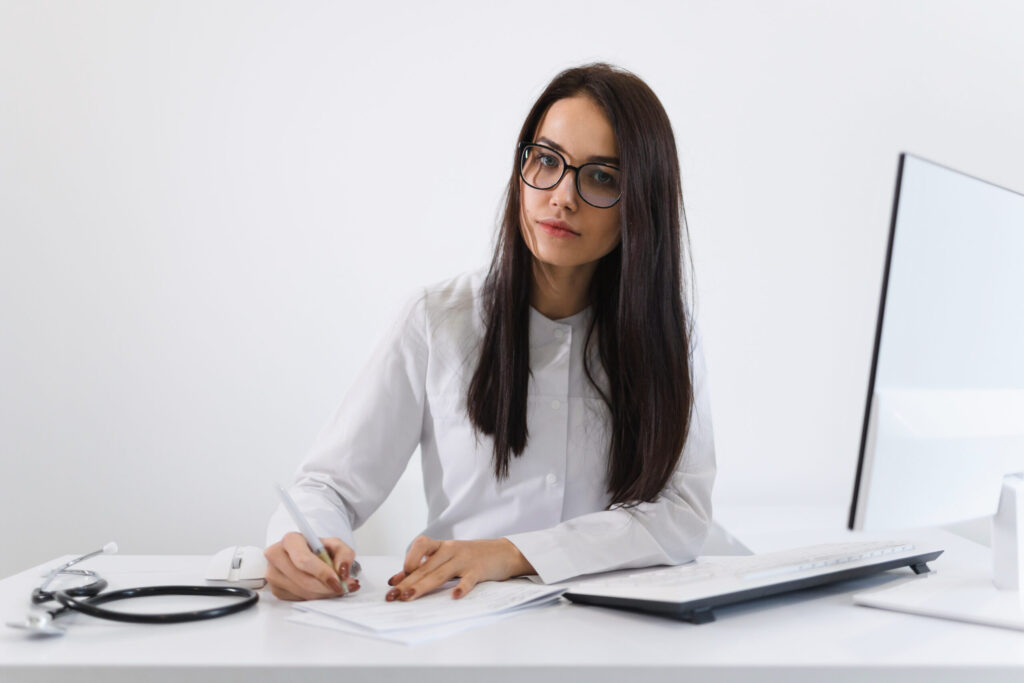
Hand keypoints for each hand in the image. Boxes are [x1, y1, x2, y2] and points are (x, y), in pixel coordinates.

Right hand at [264, 532, 359, 600]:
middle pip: (304, 580)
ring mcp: (273, 574)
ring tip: (336, 588)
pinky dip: (314, 598)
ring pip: (302, 592)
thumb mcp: (335, 545)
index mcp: (290, 540)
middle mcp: (276, 555)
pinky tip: (322, 590)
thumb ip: (344, 554)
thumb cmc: (318, 548)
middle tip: (343, 588)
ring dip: (323, 594)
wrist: (307, 554)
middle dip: (326, 588)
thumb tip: (342, 570)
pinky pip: (298, 599)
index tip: (338, 581)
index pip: (304, 560)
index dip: (322, 573)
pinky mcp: (276, 589)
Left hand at [385, 536, 534, 601]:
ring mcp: (465, 559)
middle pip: (425, 567)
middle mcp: (451, 550)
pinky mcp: (479, 570)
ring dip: (423, 585)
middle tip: (392, 597)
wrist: (504, 552)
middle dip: (407, 582)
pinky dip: (461, 587)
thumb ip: (425, 566)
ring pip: (440, 573)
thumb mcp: (448, 557)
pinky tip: (454, 596)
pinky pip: (468, 579)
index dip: (407, 562)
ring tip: (410, 596)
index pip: (420, 546)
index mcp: (442, 546)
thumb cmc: (471, 556)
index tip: (394, 581)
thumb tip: (397, 580)